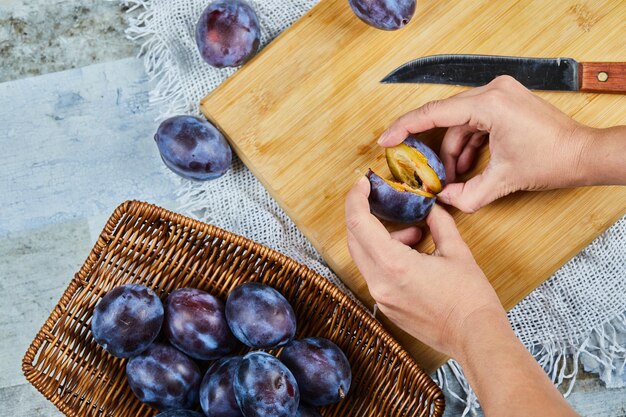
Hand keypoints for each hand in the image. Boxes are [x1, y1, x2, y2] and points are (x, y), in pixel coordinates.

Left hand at [345, 177, 504, 357]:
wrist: (475, 338)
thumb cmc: (470, 298)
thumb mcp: (457, 252)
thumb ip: (438, 223)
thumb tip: (430, 208)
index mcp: (394, 265)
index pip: (359, 223)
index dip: (356, 199)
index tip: (362, 183)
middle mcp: (379, 283)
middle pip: (354, 239)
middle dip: (363, 214)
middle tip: (378, 198)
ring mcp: (380, 297)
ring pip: (364, 256)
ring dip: (379, 237)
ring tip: (413, 235)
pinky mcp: (386, 307)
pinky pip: (375, 273)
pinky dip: (385, 256)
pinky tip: (411, 254)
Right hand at [378, 76, 596, 212]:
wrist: (584, 154)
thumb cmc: (552, 160)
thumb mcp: (504, 181)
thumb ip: (467, 194)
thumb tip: (444, 200)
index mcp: (488, 104)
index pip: (434, 112)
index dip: (405, 127)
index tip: (385, 140)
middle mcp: (492, 91)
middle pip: (445, 119)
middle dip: (434, 150)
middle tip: (419, 169)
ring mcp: (499, 94)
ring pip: (458, 124)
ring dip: (453, 152)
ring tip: (454, 179)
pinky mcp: (503, 102)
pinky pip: (473, 123)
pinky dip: (467, 145)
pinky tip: (468, 167)